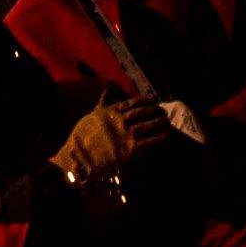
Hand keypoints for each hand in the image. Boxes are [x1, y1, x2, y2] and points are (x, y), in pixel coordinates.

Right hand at [53, 98, 173, 181]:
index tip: (152, 100)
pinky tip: (165, 136)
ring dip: (160, 122)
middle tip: (162, 111)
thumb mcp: (91, 115)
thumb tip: (106, 90)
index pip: (133, 103)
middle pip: (144, 112)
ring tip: (166, 121)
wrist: (79, 156)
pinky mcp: (131, 149)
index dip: (145, 101)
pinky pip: (151, 141)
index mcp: (111, 112)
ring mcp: (127, 135)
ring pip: (149, 125)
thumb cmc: (82, 136)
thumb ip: (101, 103)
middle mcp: (121, 121)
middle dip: (155, 111)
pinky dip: (160, 138)